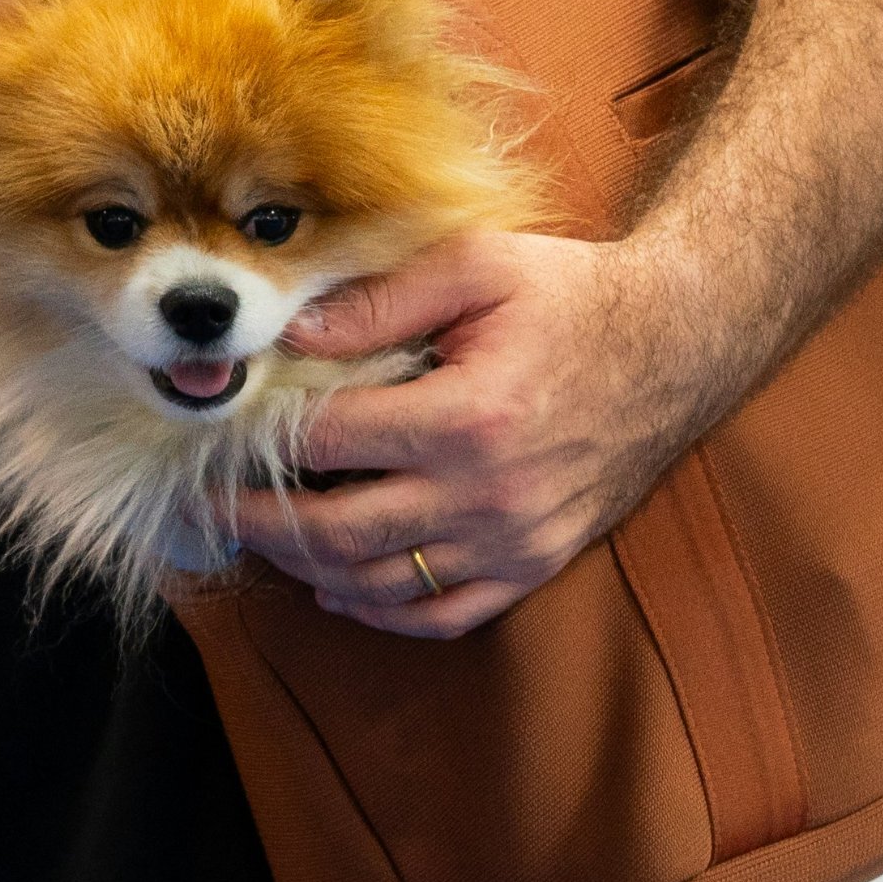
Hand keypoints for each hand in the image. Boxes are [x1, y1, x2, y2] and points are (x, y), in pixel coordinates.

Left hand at [225, 230, 708, 638]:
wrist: (675, 347)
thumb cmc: (571, 298)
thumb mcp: (477, 266)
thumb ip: (379, 298)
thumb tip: (289, 328)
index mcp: (469, 417)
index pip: (331, 441)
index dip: (261, 439)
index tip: (217, 429)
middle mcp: (490, 496)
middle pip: (340, 532)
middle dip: (259, 520)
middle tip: (207, 499)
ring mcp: (514, 541)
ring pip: (381, 585)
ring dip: (306, 568)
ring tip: (258, 535)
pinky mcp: (534, 564)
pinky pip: (443, 615)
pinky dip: (380, 612)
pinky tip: (336, 585)